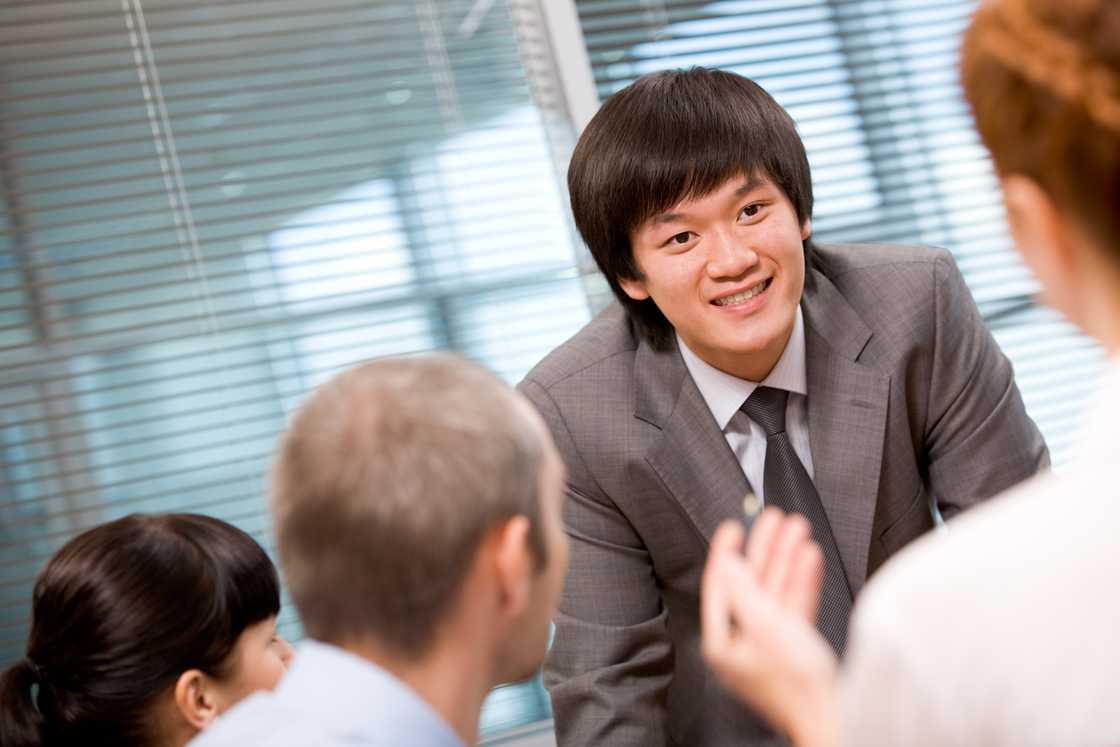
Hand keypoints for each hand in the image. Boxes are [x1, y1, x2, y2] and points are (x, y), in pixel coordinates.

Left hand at [700, 509, 839, 746]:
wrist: (832, 716)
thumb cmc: (797, 684)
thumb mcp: (766, 625)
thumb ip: (744, 590)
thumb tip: (727, 564)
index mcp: (722, 641)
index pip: (719, 585)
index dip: (726, 552)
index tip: (732, 526)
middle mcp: (742, 642)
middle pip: (751, 583)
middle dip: (765, 548)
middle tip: (773, 518)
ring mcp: (769, 643)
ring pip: (776, 590)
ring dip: (788, 558)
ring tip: (797, 528)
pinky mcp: (795, 646)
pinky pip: (795, 605)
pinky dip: (802, 581)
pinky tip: (809, 558)